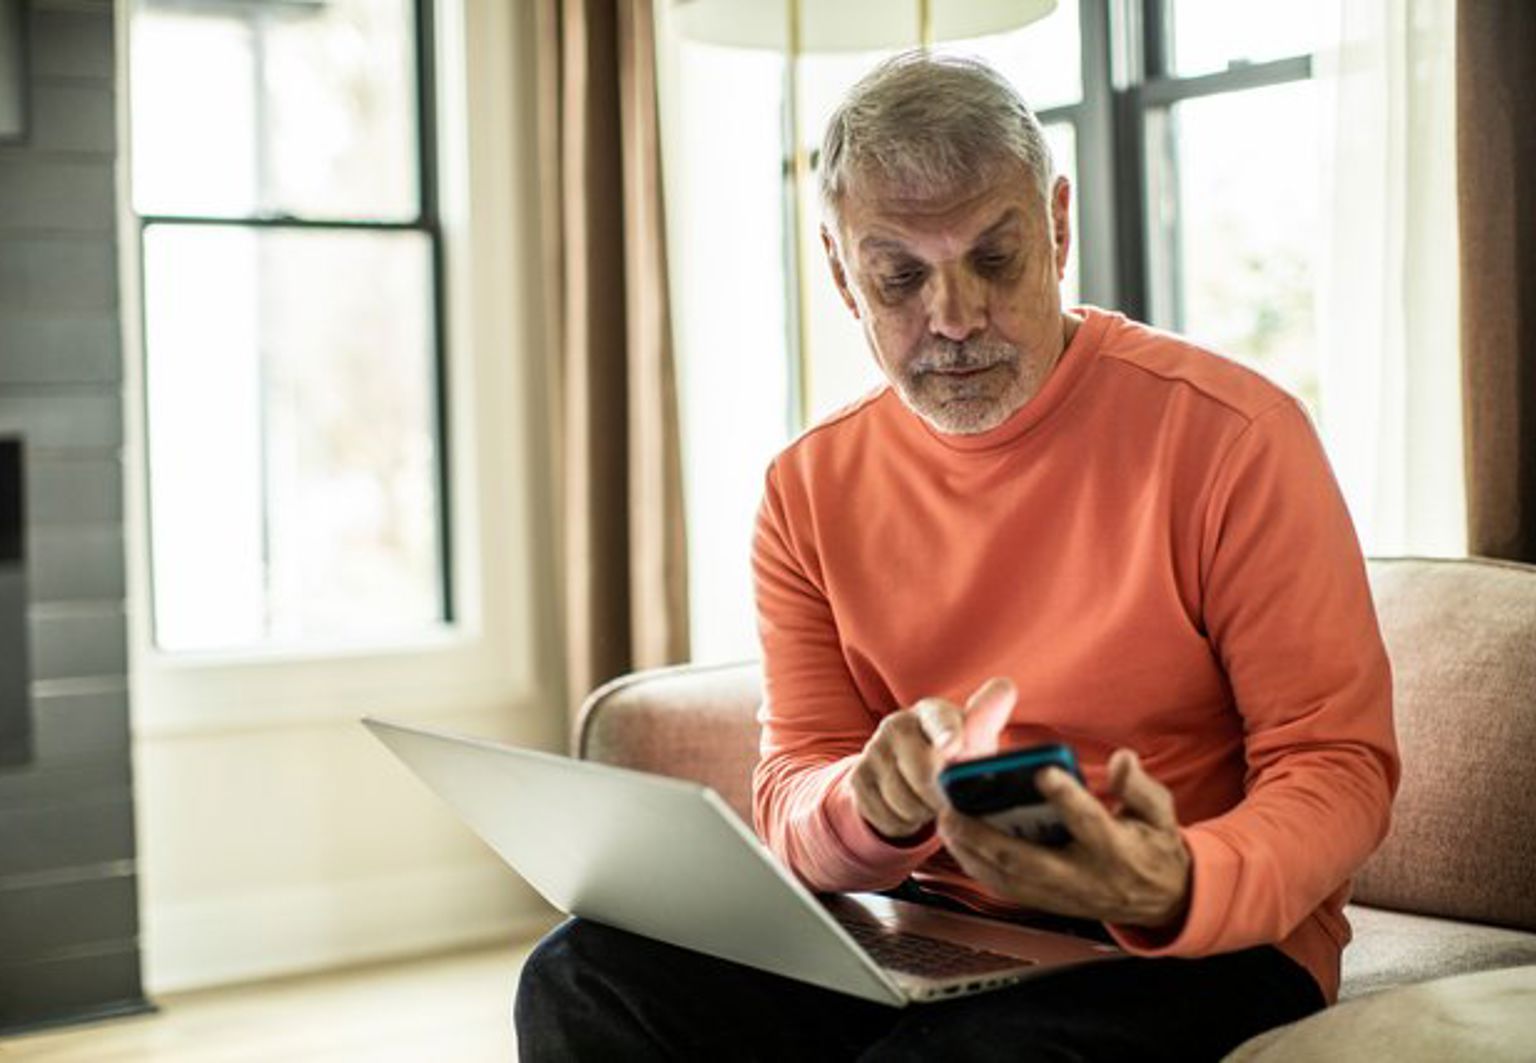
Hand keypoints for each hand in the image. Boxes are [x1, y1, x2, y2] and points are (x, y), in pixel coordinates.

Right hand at [849, 678, 1016, 841]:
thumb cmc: (957, 753)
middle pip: (923, 775)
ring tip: (931, 802)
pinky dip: (903, 824)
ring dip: (923, 814)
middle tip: (951, 801)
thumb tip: (1005, 687)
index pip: (939, 721)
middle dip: (942, 798)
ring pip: (904, 802)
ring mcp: (874, 750)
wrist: (914, 770)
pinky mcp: (857, 777)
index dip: (947, 734)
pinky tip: (911, 809)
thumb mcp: (977, 739)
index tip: (952, 747)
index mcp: (932, 711)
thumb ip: (988, 718)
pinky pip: (885, 817)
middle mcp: (898, 724)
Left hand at [937, 748, 1191, 928]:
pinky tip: (958, 845)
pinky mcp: (1048, 903)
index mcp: (1116, 850)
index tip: (1042, 771)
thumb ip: (1138, 786)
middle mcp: (1084, 876)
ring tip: (945, 823)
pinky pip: (1006, 889)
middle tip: (954, 809)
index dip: (1066, 797)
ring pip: (1009, 879)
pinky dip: (977, 868)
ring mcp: (1062, 895)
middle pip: (1029, 860)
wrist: (1162, 901)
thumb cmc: (1154, 847)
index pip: (1088, 822)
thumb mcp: (1159, 813)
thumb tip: (1121, 759)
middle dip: (986, 836)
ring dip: (971, 853)